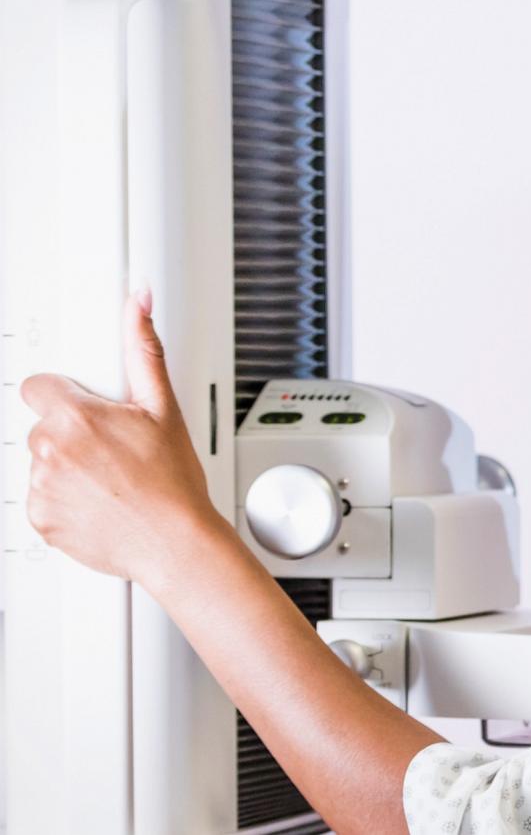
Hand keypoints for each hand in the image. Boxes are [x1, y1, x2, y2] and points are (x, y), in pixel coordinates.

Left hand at [21, 291, 228, 581]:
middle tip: (111, 451)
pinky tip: (98, 502)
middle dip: (71, 434)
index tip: (84, 411)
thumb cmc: (174, 483)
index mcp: (75, 417)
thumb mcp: (164, 408)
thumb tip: (136, 305)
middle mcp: (50, 450)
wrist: (175, 543)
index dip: (64, 397)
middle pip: (43, 427)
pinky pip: (41, 499)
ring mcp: (41, 487)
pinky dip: (64, 501)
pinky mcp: (40, 518)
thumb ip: (143, 350)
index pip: (37, 387)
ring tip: (109, 480)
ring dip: (67, 468)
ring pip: (42, 463)